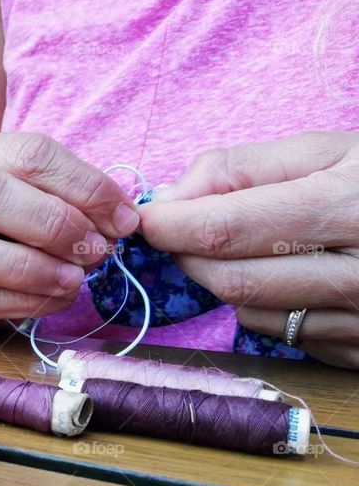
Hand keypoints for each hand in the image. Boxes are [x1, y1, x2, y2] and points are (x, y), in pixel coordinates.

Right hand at [0, 133, 140, 333]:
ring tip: (75, 279)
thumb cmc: (2, 222)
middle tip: (96, 249)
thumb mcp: (31, 191)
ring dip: (32, 268)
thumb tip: (122, 220)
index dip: (82, 185)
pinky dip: (22, 302)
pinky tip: (54, 298)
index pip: (26, 154)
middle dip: (51, 223)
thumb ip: (71, 196)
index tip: (123, 218)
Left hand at [140, 132, 358, 367]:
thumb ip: (244, 167)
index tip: (147, 219)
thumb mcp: (330, 150)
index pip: (226, 229)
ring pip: (249, 313)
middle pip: (230, 279)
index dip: (171, 226)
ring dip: (224, 281)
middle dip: (189, 256)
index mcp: (350, 208)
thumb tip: (173, 198)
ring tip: (245, 248)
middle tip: (183, 234)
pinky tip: (289, 278)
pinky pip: (282, 335)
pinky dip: (264, 306)